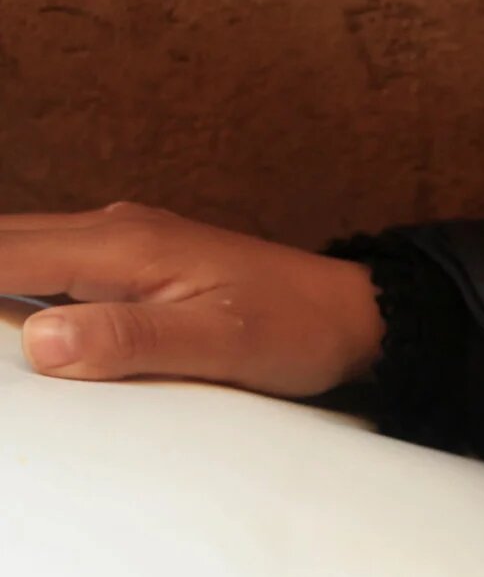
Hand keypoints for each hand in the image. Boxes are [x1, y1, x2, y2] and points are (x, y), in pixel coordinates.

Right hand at [1, 201, 386, 396]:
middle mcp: (112, 232)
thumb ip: (133, 341)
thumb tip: (42, 342)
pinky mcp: (133, 267)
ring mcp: (121, 245)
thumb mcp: (221, 344)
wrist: (356, 314)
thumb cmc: (298, 330)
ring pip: (18, 254)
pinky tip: (10, 326)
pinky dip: (12, 288)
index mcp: (123, 245)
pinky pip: (48, 269)